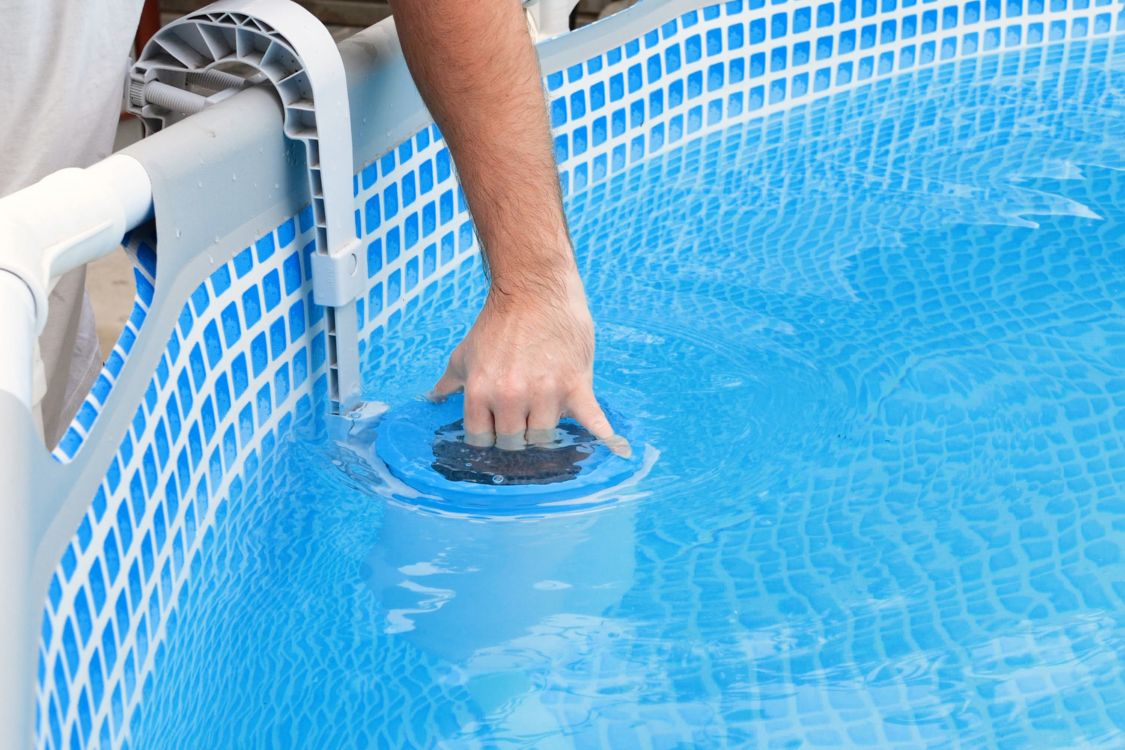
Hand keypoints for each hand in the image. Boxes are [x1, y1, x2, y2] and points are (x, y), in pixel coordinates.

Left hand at [431, 269, 629, 455]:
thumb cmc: (498, 321)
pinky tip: (614, 448)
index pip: (482, 441)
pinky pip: (592, 420)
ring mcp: (546, 394)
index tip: (496, 433)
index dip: (489, 438)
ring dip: (545, 430)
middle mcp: (512, 397)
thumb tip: (430, 398)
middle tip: (521, 422)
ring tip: (546, 416)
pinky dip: (602, 435)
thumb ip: (450, 382)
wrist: (534, 288)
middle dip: (515, 436)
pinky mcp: (576, 386)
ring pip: (545, 437)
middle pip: (514, 444)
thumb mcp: (465, 353)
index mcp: (482, 392)